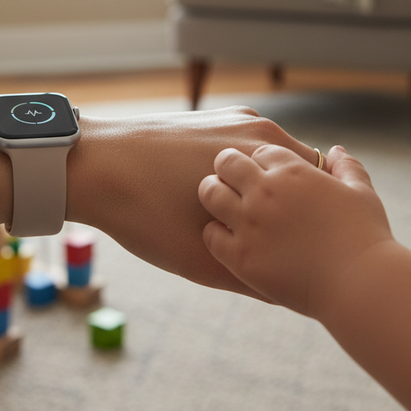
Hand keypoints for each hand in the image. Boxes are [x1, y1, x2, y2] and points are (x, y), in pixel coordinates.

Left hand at [68, 107, 320, 296]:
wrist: (90, 165)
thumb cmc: (145, 211)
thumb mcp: (204, 260)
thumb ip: (256, 274)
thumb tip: (291, 292)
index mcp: (265, 153)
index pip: (321, 188)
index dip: (315, 222)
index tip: (303, 249)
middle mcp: (256, 128)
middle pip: (296, 174)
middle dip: (292, 206)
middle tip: (277, 244)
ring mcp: (231, 119)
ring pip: (267, 162)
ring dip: (265, 191)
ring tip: (246, 224)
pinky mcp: (208, 118)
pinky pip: (240, 150)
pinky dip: (240, 176)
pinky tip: (215, 199)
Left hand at [197, 144, 393, 316]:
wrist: (361, 286)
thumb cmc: (366, 238)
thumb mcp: (361, 192)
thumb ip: (346, 167)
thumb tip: (336, 151)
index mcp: (293, 171)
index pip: (259, 151)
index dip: (261, 161)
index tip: (263, 174)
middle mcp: (266, 191)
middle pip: (226, 161)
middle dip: (228, 168)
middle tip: (231, 182)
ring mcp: (250, 223)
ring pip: (209, 192)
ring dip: (213, 194)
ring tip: (221, 205)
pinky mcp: (241, 256)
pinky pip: (210, 234)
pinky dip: (214, 233)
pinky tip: (227, 238)